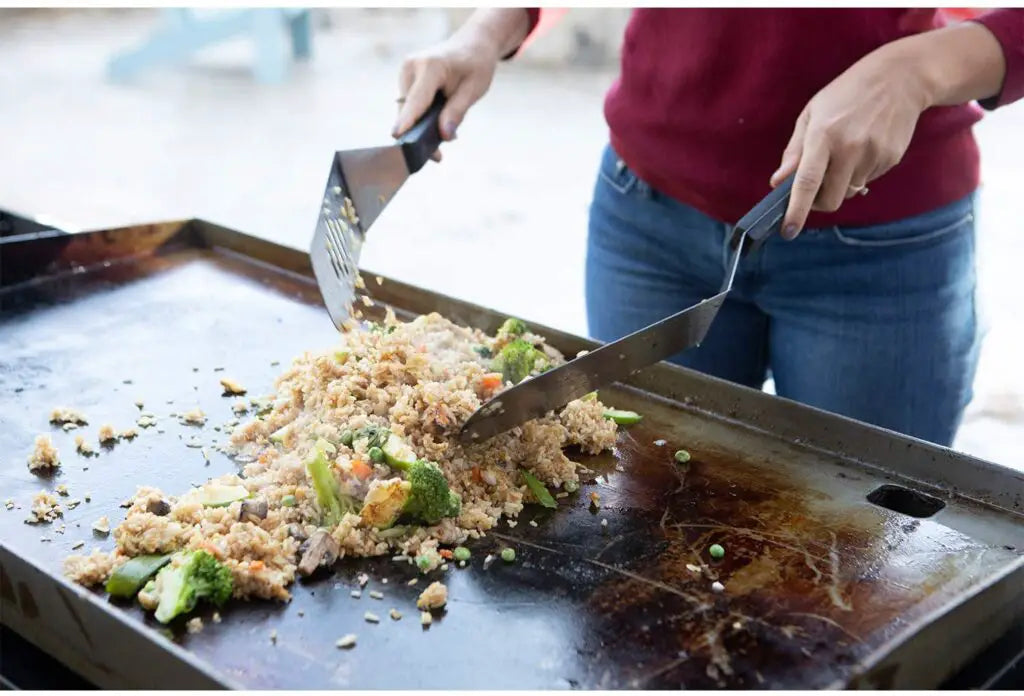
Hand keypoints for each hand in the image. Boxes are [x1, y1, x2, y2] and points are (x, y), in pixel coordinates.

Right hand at [393, 33, 501, 161]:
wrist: (472, 45)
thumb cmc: (476, 65)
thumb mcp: (474, 89)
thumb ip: (457, 112)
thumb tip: (444, 136)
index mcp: (431, 66)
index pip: (417, 99)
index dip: (408, 120)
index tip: (397, 136)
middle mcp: (411, 67)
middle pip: (409, 110)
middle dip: (419, 134)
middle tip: (439, 157)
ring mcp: (405, 72)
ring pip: (407, 111)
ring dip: (420, 128)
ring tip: (442, 139)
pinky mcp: (405, 80)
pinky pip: (409, 106)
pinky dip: (420, 119)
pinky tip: (437, 125)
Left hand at [770, 46, 930, 238]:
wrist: (900, 78)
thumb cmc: (847, 94)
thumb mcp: (812, 114)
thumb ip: (795, 151)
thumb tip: (779, 182)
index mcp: (823, 135)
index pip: (807, 183)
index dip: (796, 211)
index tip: (787, 232)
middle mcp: (849, 148)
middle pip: (830, 200)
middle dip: (820, 202)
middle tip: (817, 187)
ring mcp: (873, 154)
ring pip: (850, 191)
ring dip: (842, 183)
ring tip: (847, 151)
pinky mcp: (891, 158)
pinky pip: (868, 179)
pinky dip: (861, 172)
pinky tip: (866, 145)